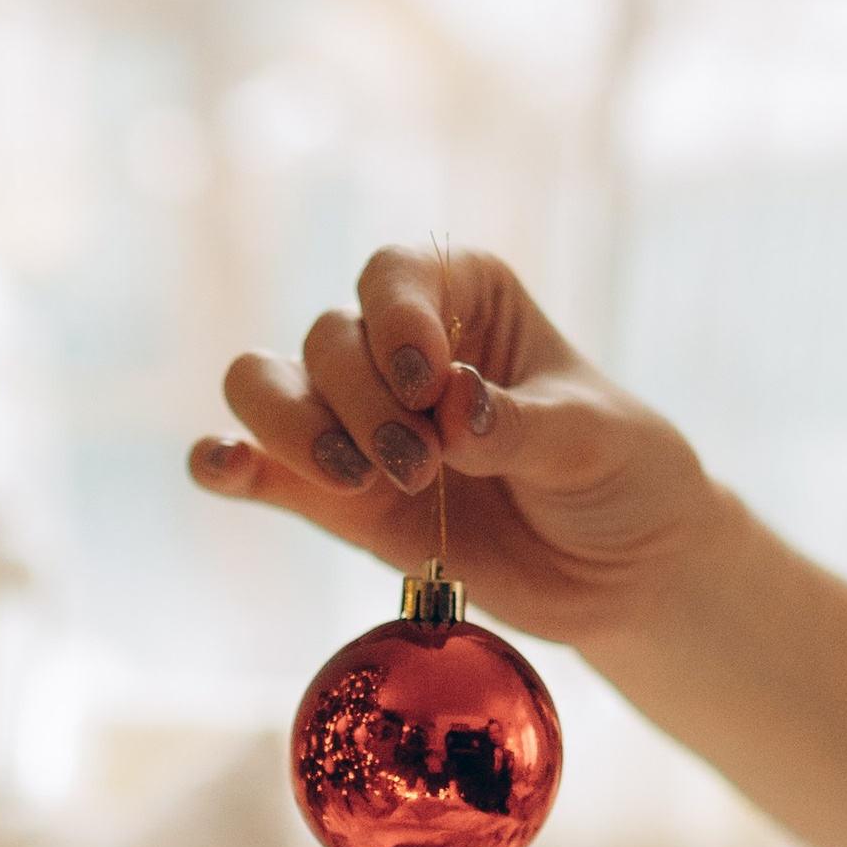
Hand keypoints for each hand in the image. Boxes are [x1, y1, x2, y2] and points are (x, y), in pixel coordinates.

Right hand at [189, 246, 719, 652]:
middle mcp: (398, 349)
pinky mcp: (337, 499)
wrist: (622, 572)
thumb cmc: (621, 476)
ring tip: (357, 482)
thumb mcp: (591, 440)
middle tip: (421, 467)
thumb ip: (517, 422)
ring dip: (296, 430)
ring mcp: (359, 424)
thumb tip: (450, 408)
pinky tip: (224, 471)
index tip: (430, 381)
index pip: (393, 274)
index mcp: (464, 298)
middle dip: (362, 403)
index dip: (396, 319)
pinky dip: (229, 464)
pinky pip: (258, 468)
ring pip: (271, 389)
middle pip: (328, 339)